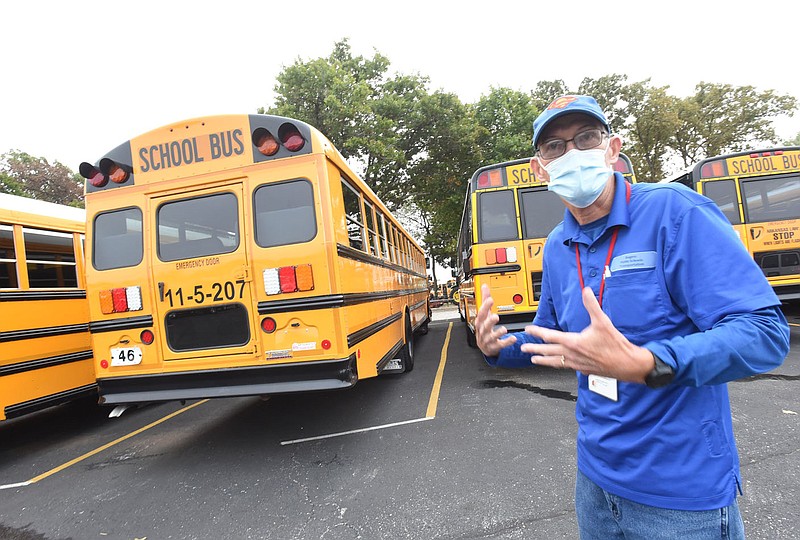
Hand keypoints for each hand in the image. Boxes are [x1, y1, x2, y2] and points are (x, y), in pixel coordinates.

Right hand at [475, 284, 516, 356]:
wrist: (484, 346)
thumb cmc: (484, 327)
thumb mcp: (484, 314)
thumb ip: (485, 299)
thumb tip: (484, 286)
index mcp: (480, 321)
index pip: (481, 313)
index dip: (485, 307)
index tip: (490, 299)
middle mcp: (483, 330)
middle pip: (485, 325)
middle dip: (489, 321)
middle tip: (495, 316)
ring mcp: (488, 339)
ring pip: (492, 336)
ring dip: (498, 333)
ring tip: (504, 329)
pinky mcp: (495, 346)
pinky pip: (501, 345)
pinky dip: (506, 342)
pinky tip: (513, 339)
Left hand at [520, 287, 652, 382]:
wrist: (626, 364)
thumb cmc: (615, 345)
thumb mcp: (603, 321)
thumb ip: (592, 305)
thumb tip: (586, 291)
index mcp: (573, 342)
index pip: (550, 336)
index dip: (537, 332)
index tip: (529, 330)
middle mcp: (572, 354)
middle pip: (548, 351)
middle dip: (534, 349)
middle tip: (524, 348)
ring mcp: (576, 364)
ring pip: (555, 362)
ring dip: (543, 360)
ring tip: (534, 360)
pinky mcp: (582, 370)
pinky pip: (565, 367)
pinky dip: (558, 365)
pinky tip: (557, 365)